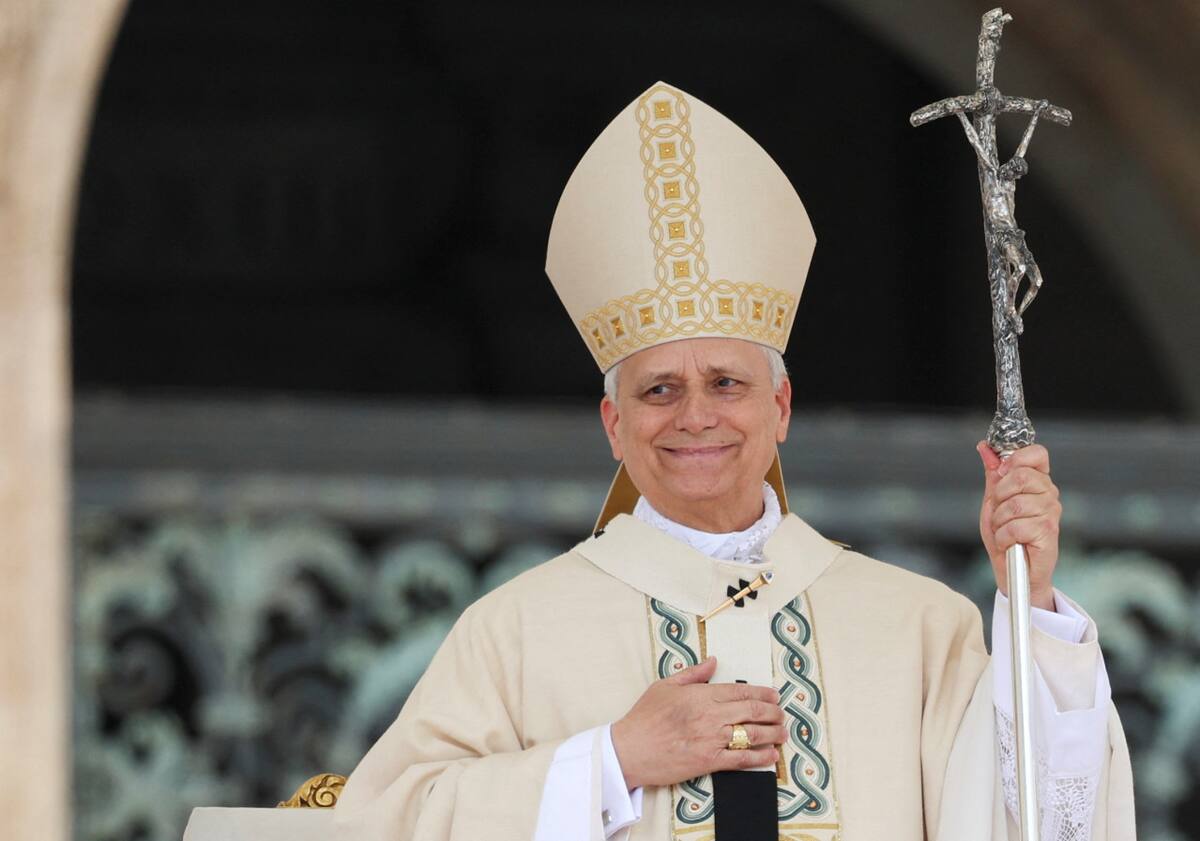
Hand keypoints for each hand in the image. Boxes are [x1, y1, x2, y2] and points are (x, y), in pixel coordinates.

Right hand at [611, 657, 783, 789]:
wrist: (629, 749)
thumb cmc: (644, 717)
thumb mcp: (665, 686)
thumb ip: (693, 673)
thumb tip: (713, 661)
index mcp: (701, 694)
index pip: (740, 690)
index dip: (762, 692)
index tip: (774, 694)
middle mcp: (711, 715)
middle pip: (752, 711)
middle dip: (773, 712)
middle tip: (782, 714)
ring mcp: (711, 739)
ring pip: (752, 734)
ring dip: (772, 733)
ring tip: (783, 733)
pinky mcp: (709, 761)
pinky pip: (741, 759)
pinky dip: (760, 757)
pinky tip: (771, 755)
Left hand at [977, 442, 1060, 610]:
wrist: (1013, 572)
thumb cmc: (1005, 537)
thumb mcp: (993, 502)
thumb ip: (992, 474)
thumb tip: (985, 447)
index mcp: (1038, 482)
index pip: (1037, 453)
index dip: (1016, 458)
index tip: (1001, 473)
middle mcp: (1049, 494)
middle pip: (1021, 476)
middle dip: (999, 496)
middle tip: (1000, 513)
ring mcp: (1051, 513)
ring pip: (1015, 504)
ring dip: (999, 521)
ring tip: (1004, 531)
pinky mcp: (1048, 532)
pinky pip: (1016, 526)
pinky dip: (1003, 537)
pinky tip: (1009, 543)